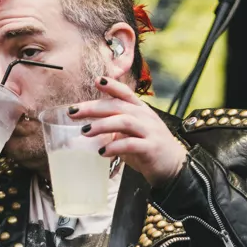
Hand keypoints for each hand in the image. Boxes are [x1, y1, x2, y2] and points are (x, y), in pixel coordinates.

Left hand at [69, 77, 186, 187]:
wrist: (173, 166)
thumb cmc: (148, 148)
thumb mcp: (131, 132)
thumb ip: (115, 126)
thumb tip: (88, 125)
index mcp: (140, 110)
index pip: (125, 93)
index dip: (111, 85)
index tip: (96, 80)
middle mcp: (145, 117)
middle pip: (118, 106)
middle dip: (93, 108)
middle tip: (73, 112)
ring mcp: (150, 131)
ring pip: (124, 121)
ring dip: (102, 125)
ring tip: (85, 131)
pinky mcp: (151, 148)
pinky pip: (131, 144)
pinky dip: (114, 146)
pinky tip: (102, 152)